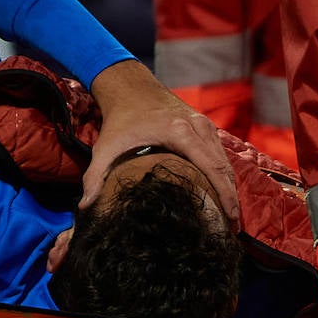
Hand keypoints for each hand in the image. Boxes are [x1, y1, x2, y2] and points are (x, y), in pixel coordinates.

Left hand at [82, 59, 239, 226]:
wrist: (130, 88)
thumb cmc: (120, 119)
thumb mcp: (106, 147)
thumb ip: (95, 177)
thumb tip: (85, 206)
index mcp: (182, 133)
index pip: (213, 169)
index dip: (225, 197)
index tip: (230, 221)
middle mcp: (199, 128)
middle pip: (224, 168)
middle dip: (231, 199)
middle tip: (232, 228)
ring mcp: (204, 125)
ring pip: (225, 162)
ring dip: (229, 188)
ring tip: (231, 217)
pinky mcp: (204, 126)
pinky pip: (220, 154)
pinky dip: (223, 175)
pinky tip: (222, 195)